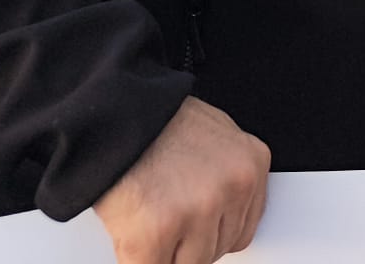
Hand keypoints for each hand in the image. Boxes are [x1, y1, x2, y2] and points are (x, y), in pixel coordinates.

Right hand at [92, 96, 269, 263]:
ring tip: (149, 213)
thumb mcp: (214, 137)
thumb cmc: (155, 124)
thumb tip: (225, 216)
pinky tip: (133, 231)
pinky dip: (139, 259)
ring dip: (166, 251)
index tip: (195, 229)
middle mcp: (232, 186)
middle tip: (166, 212)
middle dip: (189, 240)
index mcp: (250, 164)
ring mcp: (198, 209)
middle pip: (217, 249)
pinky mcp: (158, 231)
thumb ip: (226, 178)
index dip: (210, 232)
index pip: (242, 229)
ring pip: (190, 263)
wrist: (113, 114)